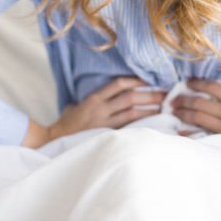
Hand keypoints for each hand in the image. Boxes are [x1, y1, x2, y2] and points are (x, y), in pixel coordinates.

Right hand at [27, 76, 166, 147]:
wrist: (55, 140)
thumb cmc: (68, 122)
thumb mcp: (79, 104)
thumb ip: (96, 99)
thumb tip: (114, 94)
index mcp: (94, 99)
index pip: (118, 85)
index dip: (135, 80)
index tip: (149, 79)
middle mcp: (100, 109)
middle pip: (130, 98)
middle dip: (149, 95)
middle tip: (165, 94)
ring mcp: (104, 124)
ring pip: (132, 114)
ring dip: (149, 110)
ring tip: (163, 108)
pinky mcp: (106, 136)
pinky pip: (127, 129)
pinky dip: (141, 125)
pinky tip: (152, 124)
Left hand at [171, 78, 220, 160]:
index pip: (215, 88)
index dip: (199, 84)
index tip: (187, 82)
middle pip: (202, 102)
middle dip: (185, 100)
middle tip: (172, 99)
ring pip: (201, 118)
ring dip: (185, 114)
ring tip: (173, 112)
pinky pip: (205, 135)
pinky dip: (191, 133)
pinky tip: (180, 132)